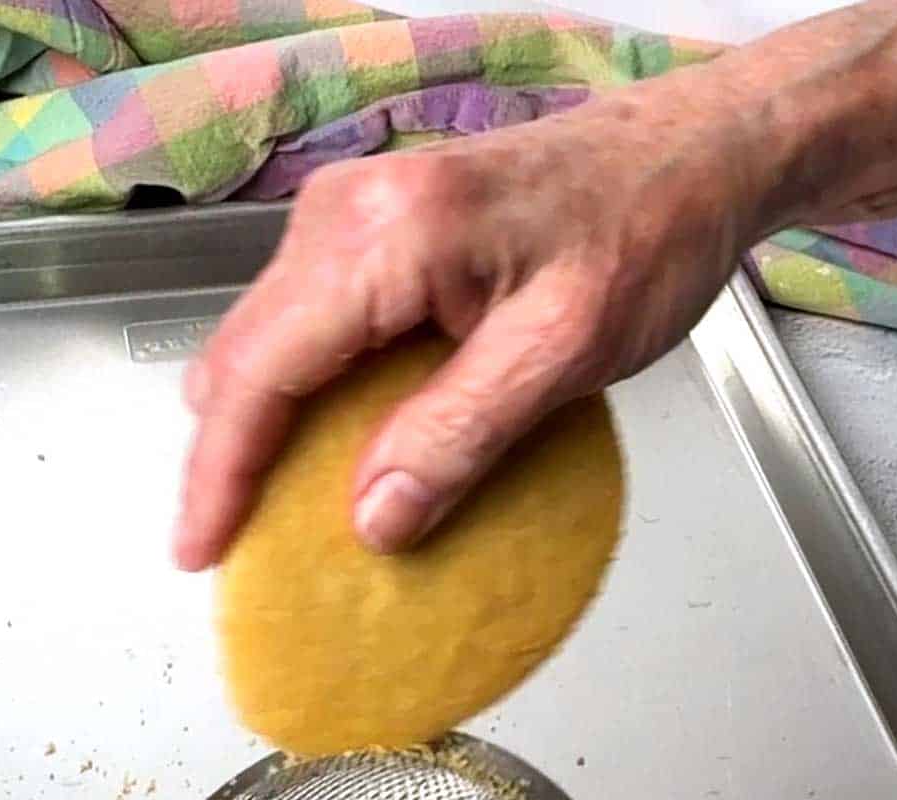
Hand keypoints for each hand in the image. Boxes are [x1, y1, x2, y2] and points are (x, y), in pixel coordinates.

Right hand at [174, 72, 766, 569]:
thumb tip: (373, 521)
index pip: (261, 370)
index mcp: (385, 236)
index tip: (201, 549)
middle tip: (225, 546)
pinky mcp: (375, 234)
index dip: (221, 472)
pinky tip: (320, 450)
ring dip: (258, 430)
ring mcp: (354, 217)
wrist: (694, 153)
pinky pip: (306, 328)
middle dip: (223, 457)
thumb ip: (462, 435)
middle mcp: (347, 214)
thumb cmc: (645, 233)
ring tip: (263, 512)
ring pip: (265, 342)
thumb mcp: (562, 352)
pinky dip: (299, 397)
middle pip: (241, 354)